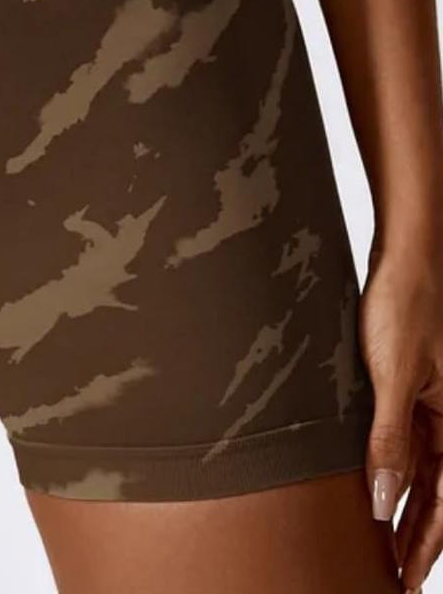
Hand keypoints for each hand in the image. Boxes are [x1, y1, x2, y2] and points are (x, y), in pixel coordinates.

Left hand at [360, 238, 442, 591]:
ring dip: (405, 503)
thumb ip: (390, 440)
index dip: (425, 543)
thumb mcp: (393, 377)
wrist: (408, 255)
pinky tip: (379, 481)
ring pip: (424, 468)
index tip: (404, 577)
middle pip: (438, 491)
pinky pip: (410, 438)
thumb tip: (383, 499)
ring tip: (382, 538)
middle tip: (392, 571)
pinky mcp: (414, 382)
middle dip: (416, 534)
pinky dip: (397, 465)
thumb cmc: (405, 306)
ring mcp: (435, 400)